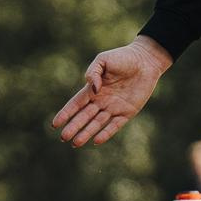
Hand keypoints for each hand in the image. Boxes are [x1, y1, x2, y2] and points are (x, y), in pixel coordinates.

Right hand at [52, 36, 172, 146]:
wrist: (146, 60)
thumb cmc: (123, 57)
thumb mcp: (103, 60)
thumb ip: (93, 72)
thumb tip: (93, 89)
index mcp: (93, 89)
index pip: (76, 104)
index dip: (66, 114)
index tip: (55, 124)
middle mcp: (101, 100)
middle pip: (84, 116)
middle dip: (74, 127)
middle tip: (64, 137)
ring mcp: (114, 107)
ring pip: (97, 123)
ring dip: (87, 133)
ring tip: (76, 143)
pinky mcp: (127, 112)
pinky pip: (115, 125)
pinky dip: (106, 133)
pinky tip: (96, 140)